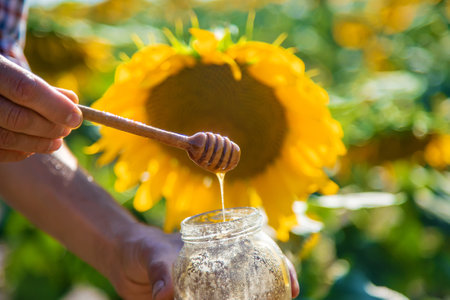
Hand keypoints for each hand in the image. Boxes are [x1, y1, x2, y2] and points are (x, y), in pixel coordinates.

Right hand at [0, 55, 81, 161]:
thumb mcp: (12, 71)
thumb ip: (40, 86)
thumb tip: (72, 102)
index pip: (26, 89)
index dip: (56, 106)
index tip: (76, 118)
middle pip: (19, 118)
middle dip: (50, 127)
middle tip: (68, 129)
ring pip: (7, 138)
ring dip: (38, 143)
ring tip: (57, 142)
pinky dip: (18, 152)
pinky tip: (32, 148)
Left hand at [108, 223, 298, 299]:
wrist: (122, 260)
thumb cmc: (142, 247)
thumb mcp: (153, 254)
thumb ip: (161, 270)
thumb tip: (164, 296)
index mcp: (217, 249)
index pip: (257, 253)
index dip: (280, 267)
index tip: (292, 285)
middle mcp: (217, 270)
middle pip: (253, 281)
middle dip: (270, 293)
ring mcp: (206, 290)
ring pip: (236, 296)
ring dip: (251, 299)